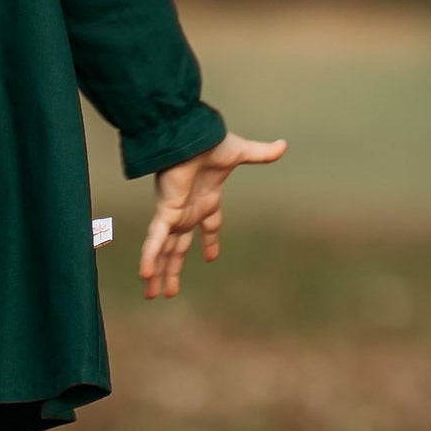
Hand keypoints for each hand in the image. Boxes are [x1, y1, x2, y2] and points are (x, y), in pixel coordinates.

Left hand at [139, 129, 285, 300]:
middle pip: (179, 247)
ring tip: (152, 295)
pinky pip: (156, 240)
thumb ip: (261, 153)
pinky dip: (150, 257)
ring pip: (166, 250)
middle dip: (174, 269)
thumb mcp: (240, 152)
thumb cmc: (211, 141)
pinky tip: (145, 276)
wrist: (191, 135)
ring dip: (160, 273)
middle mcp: (188, 210)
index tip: (210, 257)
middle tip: (169, 292)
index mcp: (206, 199)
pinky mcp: (165, 212)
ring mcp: (175, 213)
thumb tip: (284, 145)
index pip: (208, 226)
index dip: (208, 242)